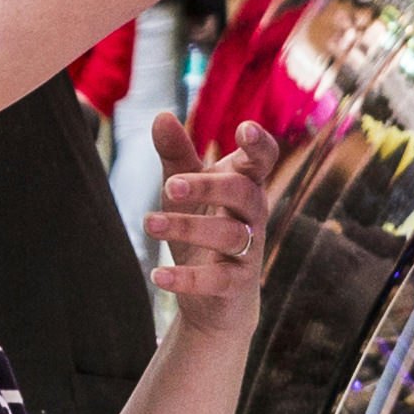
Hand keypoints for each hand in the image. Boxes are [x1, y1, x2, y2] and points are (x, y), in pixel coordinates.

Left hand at [141, 119, 278, 327]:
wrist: (214, 299)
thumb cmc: (203, 230)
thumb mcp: (186, 191)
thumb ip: (176, 155)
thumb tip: (161, 115)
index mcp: (245, 185)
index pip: (263, 160)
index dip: (259, 144)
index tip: (244, 128)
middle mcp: (253, 215)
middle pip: (243, 193)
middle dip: (208, 186)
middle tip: (169, 186)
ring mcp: (248, 251)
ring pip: (228, 234)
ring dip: (186, 228)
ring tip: (150, 223)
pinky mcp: (236, 285)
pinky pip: (217, 280)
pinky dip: (186, 279)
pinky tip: (156, 275)